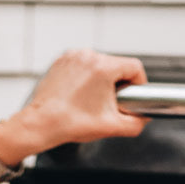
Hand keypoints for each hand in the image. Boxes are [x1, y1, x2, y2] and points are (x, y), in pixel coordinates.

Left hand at [0, 49, 148, 161]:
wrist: (41, 124)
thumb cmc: (71, 123)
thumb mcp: (112, 127)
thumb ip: (136, 123)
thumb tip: (143, 118)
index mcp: (103, 67)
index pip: (134, 67)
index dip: (139, 83)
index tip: (134, 95)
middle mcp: (88, 56)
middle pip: (116, 65)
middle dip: (118, 83)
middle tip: (111, 103)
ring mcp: (73, 56)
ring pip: (99, 64)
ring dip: (102, 79)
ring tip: (94, 100)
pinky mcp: (61, 60)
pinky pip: (82, 65)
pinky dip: (85, 77)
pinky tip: (80, 94)